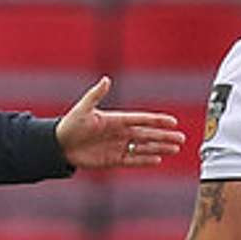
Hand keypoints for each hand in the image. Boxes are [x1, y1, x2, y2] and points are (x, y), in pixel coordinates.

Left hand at [55, 77, 186, 169]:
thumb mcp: (83, 109)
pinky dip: (144, 160)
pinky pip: (132, 160)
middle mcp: (120, 133)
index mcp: (116, 120)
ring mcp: (117, 146)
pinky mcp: (112, 159)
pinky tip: (157, 159)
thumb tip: (105, 79)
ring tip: (175, 149)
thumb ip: (96, 95)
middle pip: (147, 134)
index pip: (142, 119)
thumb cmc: (69, 125)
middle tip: (181, 138)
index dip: (157, 120)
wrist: (58, 145)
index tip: (173, 121)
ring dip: (159, 147)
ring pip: (143, 147)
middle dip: (164, 136)